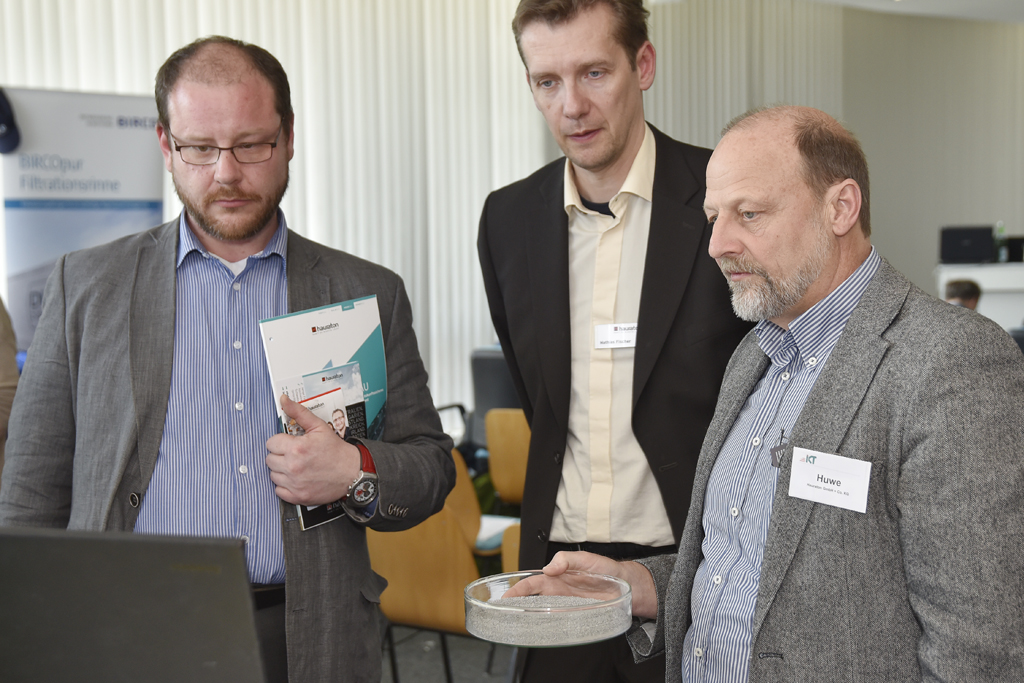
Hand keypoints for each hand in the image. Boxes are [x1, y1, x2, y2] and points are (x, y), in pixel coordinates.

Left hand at [265, 394, 361, 504]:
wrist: (352, 472)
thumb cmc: (336, 450)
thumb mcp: (319, 427)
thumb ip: (298, 412)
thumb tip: (283, 399)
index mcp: (296, 448)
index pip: (271, 443)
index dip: (280, 441)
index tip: (290, 443)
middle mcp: (293, 467)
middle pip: (269, 459)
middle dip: (280, 455)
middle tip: (294, 454)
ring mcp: (294, 483)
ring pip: (272, 475)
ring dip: (281, 470)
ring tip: (296, 466)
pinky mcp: (297, 496)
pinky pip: (278, 491)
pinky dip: (285, 486)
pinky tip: (296, 479)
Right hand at [503, 551, 658, 618]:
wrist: (629, 586)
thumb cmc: (609, 569)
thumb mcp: (589, 559)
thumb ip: (569, 560)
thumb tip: (549, 568)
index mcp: (558, 575)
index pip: (532, 583)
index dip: (518, 589)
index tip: (506, 597)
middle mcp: (560, 591)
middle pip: (533, 599)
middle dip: (517, 605)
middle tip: (504, 613)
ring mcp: (567, 604)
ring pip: (543, 611)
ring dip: (530, 617)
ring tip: (516, 624)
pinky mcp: (577, 615)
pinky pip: (559, 621)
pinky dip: (547, 626)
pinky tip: (541, 631)